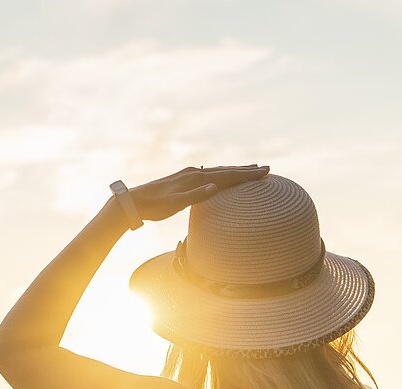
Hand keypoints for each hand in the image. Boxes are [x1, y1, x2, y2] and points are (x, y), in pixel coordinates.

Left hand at [121, 165, 269, 223]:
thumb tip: (215, 187)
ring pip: (218, 171)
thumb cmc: (155, 207)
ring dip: (235, 170)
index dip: (247, 174)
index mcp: (196, 178)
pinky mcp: (184, 178)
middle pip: (226, 170)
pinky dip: (222, 173)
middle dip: (246, 170)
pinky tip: (222, 175)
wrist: (135, 201)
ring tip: (250, 169)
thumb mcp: (175, 204)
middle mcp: (195, 173)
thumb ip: (195, 195)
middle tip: (266, 168)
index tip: (265, 172)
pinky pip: (209, 173)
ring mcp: (189, 174)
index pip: (228, 175)